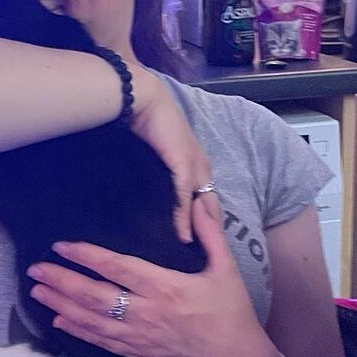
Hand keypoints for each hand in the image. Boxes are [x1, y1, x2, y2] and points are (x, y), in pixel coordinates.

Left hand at [26, 193, 275, 356]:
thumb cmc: (231, 312)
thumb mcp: (226, 268)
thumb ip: (211, 232)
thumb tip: (201, 199)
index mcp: (166, 287)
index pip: (118, 268)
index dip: (87, 256)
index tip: (62, 245)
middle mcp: (147, 313)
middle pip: (94, 296)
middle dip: (61, 281)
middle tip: (35, 268)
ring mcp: (139, 336)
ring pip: (91, 321)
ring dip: (61, 306)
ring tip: (37, 292)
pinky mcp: (138, 354)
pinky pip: (101, 342)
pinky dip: (77, 331)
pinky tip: (58, 322)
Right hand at [128, 65, 212, 241]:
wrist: (144, 100)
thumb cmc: (147, 121)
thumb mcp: (159, 152)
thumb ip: (162, 170)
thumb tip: (153, 190)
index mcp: (199, 161)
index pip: (208, 197)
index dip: (207, 220)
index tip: (202, 242)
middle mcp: (202, 166)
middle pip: (212, 206)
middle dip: (209, 231)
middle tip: (202, 256)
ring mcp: (195, 167)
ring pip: (203, 207)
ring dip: (200, 230)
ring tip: (194, 254)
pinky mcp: (183, 166)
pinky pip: (186, 200)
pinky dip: (184, 220)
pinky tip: (181, 238)